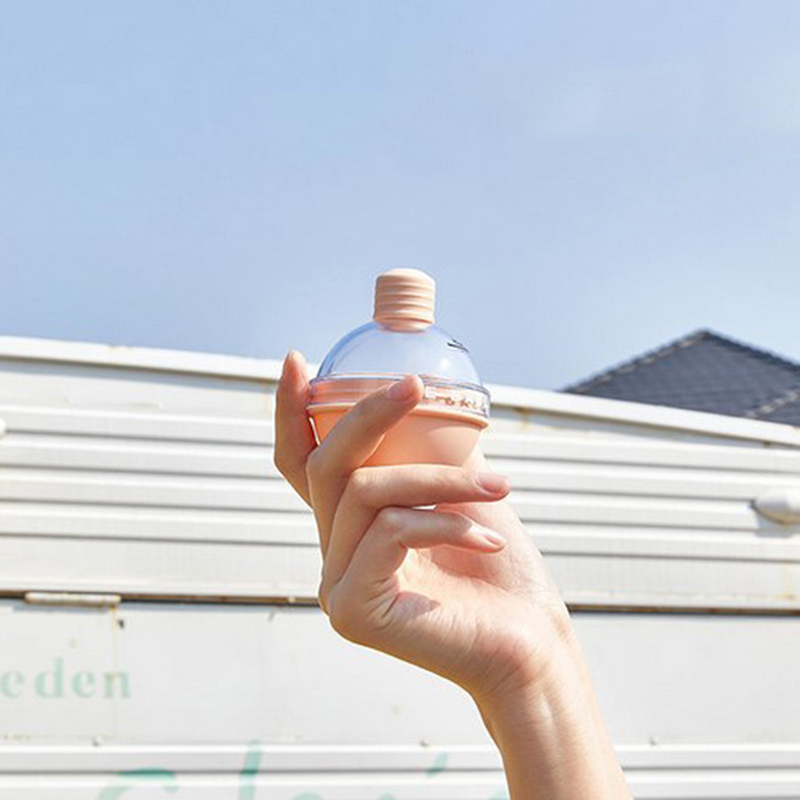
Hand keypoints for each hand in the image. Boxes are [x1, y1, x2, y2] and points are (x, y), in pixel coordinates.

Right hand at [274, 350, 572, 708]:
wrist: (528, 647)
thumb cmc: (499, 573)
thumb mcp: (458, 494)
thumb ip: (425, 456)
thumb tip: (422, 395)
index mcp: (351, 528)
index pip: (303, 464)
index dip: (291, 413)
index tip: (299, 362)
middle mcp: (333, 554)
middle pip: (326, 465)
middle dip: (369, 415)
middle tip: (416, 386)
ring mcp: (336, 585)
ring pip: (367, 492)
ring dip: (440, 479)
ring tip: (500, 488)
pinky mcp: (353, 609)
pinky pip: (390, 532)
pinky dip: (445, 522)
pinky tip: (488, 538)